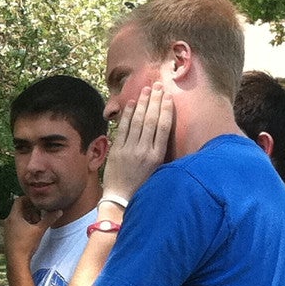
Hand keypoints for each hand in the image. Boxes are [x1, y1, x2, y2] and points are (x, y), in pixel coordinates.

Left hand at [3, 195, 45, 266]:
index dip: (29, 199)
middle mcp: (8, 221)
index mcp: (13, 217)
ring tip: (38, 223)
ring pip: (18, 218)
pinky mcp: (9, 236)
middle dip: (31, 210)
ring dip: (29, 218)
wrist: (16, 261)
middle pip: (19, 209)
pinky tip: (32, 231)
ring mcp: (7, 229)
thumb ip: (49, 219)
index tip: (38, 202)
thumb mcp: (40, 230)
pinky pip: (16, 225)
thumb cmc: (26, 245)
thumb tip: (59, 211)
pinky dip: (25, 225)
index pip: (19, 200)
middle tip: (40, 214)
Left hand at [103, 83, 173, 203]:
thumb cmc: (142, 186)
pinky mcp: (117, 151)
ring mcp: (129, 150)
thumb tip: (162, 130)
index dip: (165, 109)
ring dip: (142, 103)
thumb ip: (159, 151)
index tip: (168, 96)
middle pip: (151, 120)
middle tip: (158, 85)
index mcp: (157, 156)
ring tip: (146, 89)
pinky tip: (131, 103)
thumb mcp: (157, 170)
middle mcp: (144, 151)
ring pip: (137, 121)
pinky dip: (126, 114)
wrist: (121, 200)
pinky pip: (122, 128)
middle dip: (155, 100)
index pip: (163, 127)